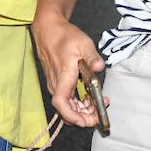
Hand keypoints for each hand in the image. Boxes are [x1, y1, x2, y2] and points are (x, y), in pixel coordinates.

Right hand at [31, 11, 107, 127]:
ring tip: (99, 102)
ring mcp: (56, 85)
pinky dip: (80, 103)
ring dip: (84, 110)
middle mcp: (57, 85)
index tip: (86, 120)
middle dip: (85, 116)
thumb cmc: (63, 36)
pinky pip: (68, 100)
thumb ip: (92, 57)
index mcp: (62, 76)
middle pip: (67, 111)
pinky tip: (90, 97)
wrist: (48, 30)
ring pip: (68, 107)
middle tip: (102, 111)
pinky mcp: (58, 84)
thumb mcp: (83, 43)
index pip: (61, 103)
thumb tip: (99, 66)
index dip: (73, 116)